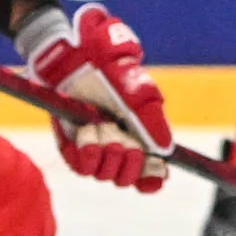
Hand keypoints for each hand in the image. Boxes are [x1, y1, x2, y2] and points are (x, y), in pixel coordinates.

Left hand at [14, 0, 172, 191]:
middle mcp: (115, 148)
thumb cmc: (112, 71)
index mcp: (137, 138)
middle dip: (131, 164)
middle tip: (128, 145)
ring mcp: (92, 148)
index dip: (152, 178)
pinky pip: (81, 167)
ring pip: (105, 174)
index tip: (158, 172)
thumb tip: (166, 150)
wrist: (76, 57)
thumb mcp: (141, 93)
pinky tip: (89, 134)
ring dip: (109, 155)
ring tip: (104, 129)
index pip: (147, 174)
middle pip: (126, 178)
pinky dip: (89, 154)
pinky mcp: (70, 147)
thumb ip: (154, 121)